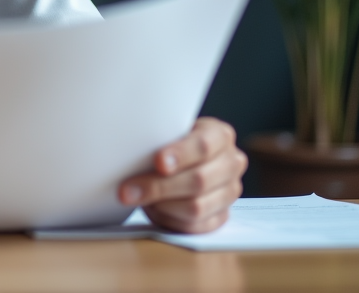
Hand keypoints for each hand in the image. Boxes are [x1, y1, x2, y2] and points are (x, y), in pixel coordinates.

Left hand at [118, 116, 246, 233]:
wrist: (176, 161)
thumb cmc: (167, 142)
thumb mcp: (165, 131)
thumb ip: (159, 138)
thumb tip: (134, 151)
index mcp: (220, 135)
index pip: (204, 145)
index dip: (180, 154)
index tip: (158, 163)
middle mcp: (231, 163)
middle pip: (199, 180)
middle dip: (159, 186)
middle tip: (127, 190)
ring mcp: (229, 192)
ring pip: (197, 207)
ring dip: (161, 205)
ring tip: (136, 198)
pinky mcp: (221, 216)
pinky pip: (194, 225)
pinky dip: (169, 219)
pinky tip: (152, 209)